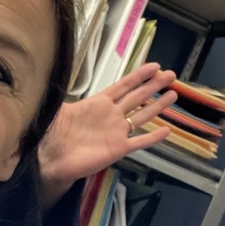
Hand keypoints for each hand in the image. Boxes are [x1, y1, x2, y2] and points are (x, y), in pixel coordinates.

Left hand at [37, 62, 177, 209]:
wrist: (51, 159)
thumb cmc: (52, 133)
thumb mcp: (58, 106)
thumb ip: (64, 89)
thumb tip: (61, 70)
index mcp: (98, 103)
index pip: (123, 85)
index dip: (139, 76)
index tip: (155, 66)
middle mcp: (111, 115)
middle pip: (137, 97)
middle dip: (154, 86)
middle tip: (171, 75)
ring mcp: (116, 132)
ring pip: (142, 116)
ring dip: (158, 106)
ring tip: (173, 95)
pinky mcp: (118, 149)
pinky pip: (139, 142)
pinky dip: (153, 137)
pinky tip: (166, 130)